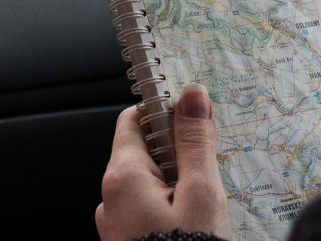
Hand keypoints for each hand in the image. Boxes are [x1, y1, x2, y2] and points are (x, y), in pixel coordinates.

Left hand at [96, 83, 232, 240]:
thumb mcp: (200, 193)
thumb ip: (195, 142)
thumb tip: (192, 96)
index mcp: (123, 176)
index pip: (135, 119)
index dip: (165, 112)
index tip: (193, 116)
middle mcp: (111, 198)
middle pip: (145, 153)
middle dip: (179, 154)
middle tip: (209, 170)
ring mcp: (117, 224)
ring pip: (150, 186)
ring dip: (177, 185)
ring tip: (205, 204)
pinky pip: (149, 212)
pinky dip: (171, 210)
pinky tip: (193, 222)